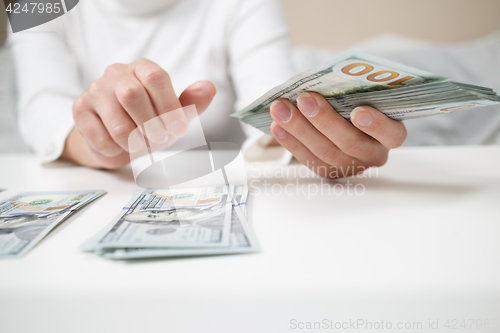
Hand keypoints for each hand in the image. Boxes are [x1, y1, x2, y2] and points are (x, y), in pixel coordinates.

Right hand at [63, 58, 215, 168]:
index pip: (156, 77)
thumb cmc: (149, 120)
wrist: (117, 138)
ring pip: (116, 122)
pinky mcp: (80, 110)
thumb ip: (191, 102)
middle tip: (159, 140)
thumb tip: (209, 88)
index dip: (169, 106)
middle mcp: (116, 73)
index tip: (178, 129)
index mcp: (143, 68)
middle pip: (132, 95)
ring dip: (134, 142)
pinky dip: (116, 150)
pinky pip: (100, 138)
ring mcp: (95, 90)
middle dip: (150, 126)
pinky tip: (119, 146)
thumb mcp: (174, 113)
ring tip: (140, 145)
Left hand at [269, 92, 406, 177]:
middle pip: (350, 143)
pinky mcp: (329, 172)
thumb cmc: (356, 102)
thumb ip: (351, 92)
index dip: (376, 125)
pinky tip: (277, 126)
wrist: (342, 118)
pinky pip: (308, 159)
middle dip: (324, 120)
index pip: (391, 134)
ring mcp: (351, 166)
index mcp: (391, 134)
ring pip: (325, 152)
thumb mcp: (361, 96)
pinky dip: (290, 141)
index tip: (358, 111)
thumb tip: (322, 83)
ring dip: (299, 128)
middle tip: (305, 99)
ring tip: (281, 109)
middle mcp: (373, 154)